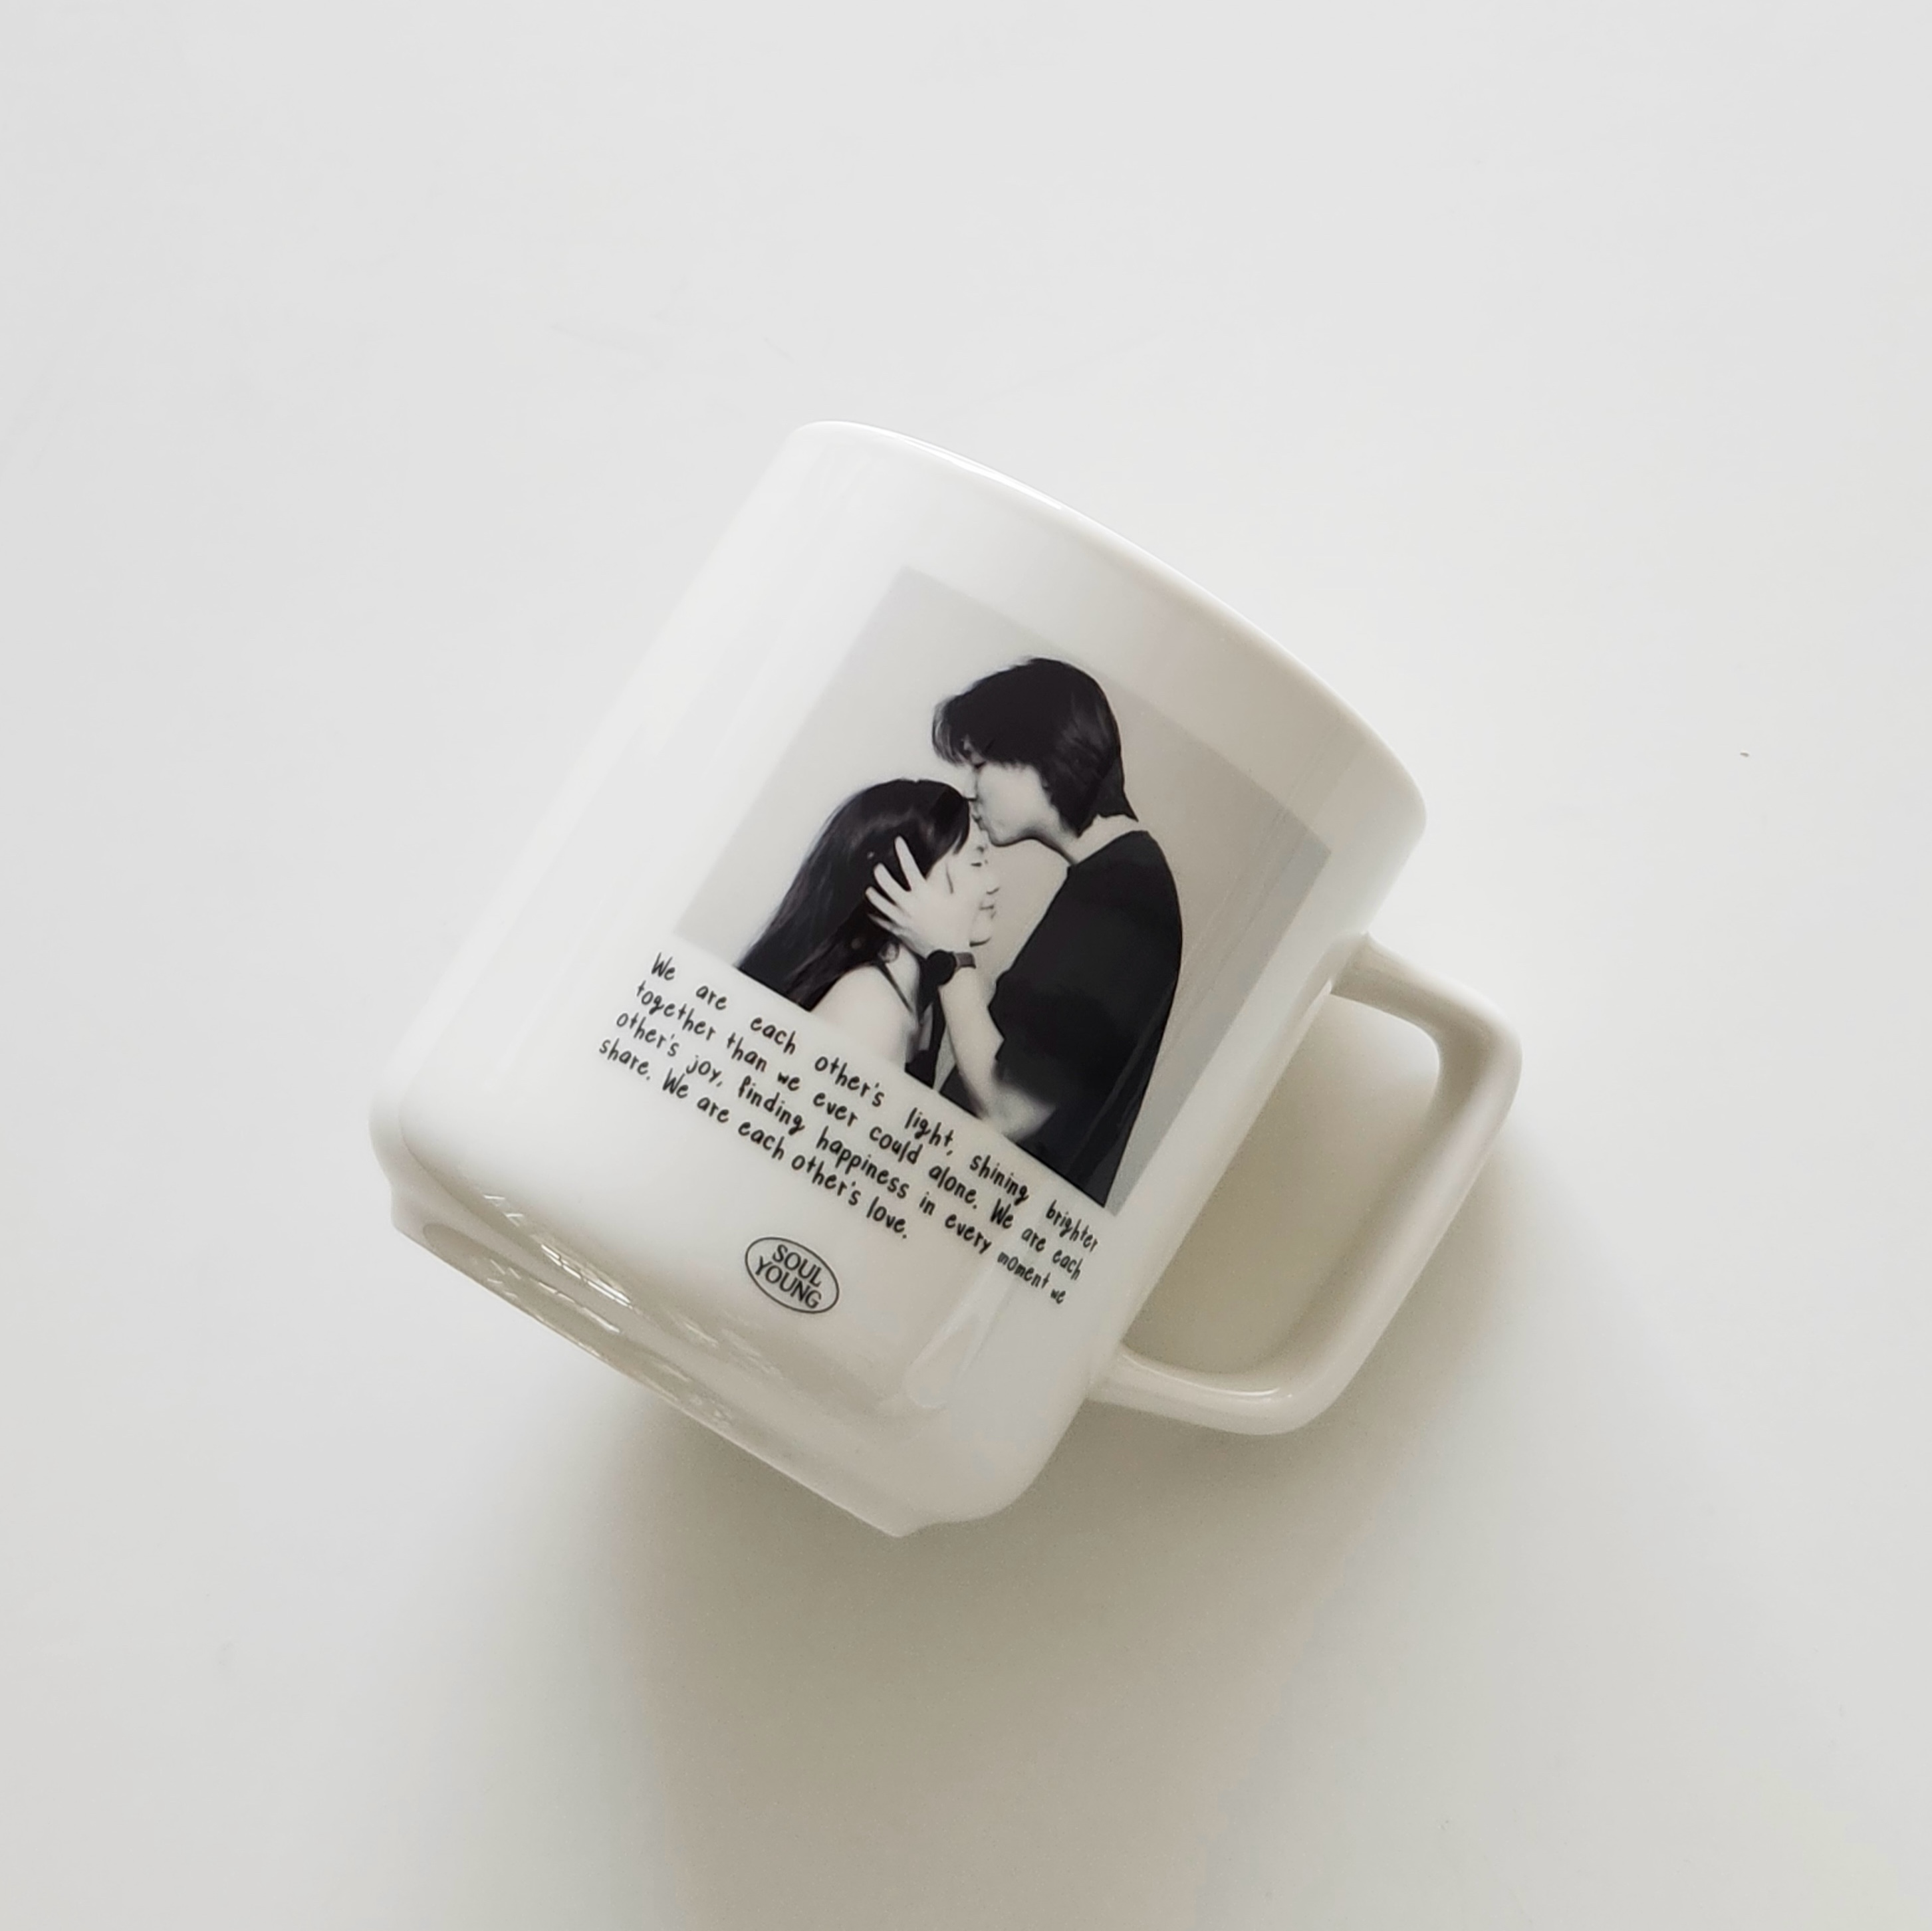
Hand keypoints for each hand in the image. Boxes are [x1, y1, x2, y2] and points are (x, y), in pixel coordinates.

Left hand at [867, 837, 978, 957]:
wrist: (950, 954)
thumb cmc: (959, 925)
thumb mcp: (968, 898)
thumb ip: (961, 878)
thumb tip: (952, 861)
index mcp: (924, 894)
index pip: (910, 868)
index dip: (903, 852)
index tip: (897, 841)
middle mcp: (908, 905)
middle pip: (886, 884)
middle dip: (880, 871)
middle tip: (877, 864)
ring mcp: (900, 919)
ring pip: (878, 902)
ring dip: (872, 892)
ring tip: (869, 886)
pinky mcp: (897, 931)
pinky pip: (879, 920)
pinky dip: (873, 913)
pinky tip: (870, 909)